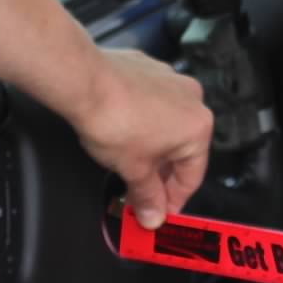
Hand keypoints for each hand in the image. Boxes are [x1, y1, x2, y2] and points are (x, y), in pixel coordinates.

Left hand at [72, 48, 213, 227]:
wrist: (84, 82)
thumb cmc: (113, 119)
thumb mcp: (133, 171)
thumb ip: (148, 197)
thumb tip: (153, 213)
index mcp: (198, 127)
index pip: (191, 177)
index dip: (173, 202)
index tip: (158, 212)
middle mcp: (191, 100)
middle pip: (180, 151)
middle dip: (159, 176)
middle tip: (139, 194)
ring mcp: (170, 81)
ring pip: (165, 126)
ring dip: (151, 149)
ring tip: (126, 164)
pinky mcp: (148, 70)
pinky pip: (151, 104)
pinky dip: (141, 122)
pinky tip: (121, 133)